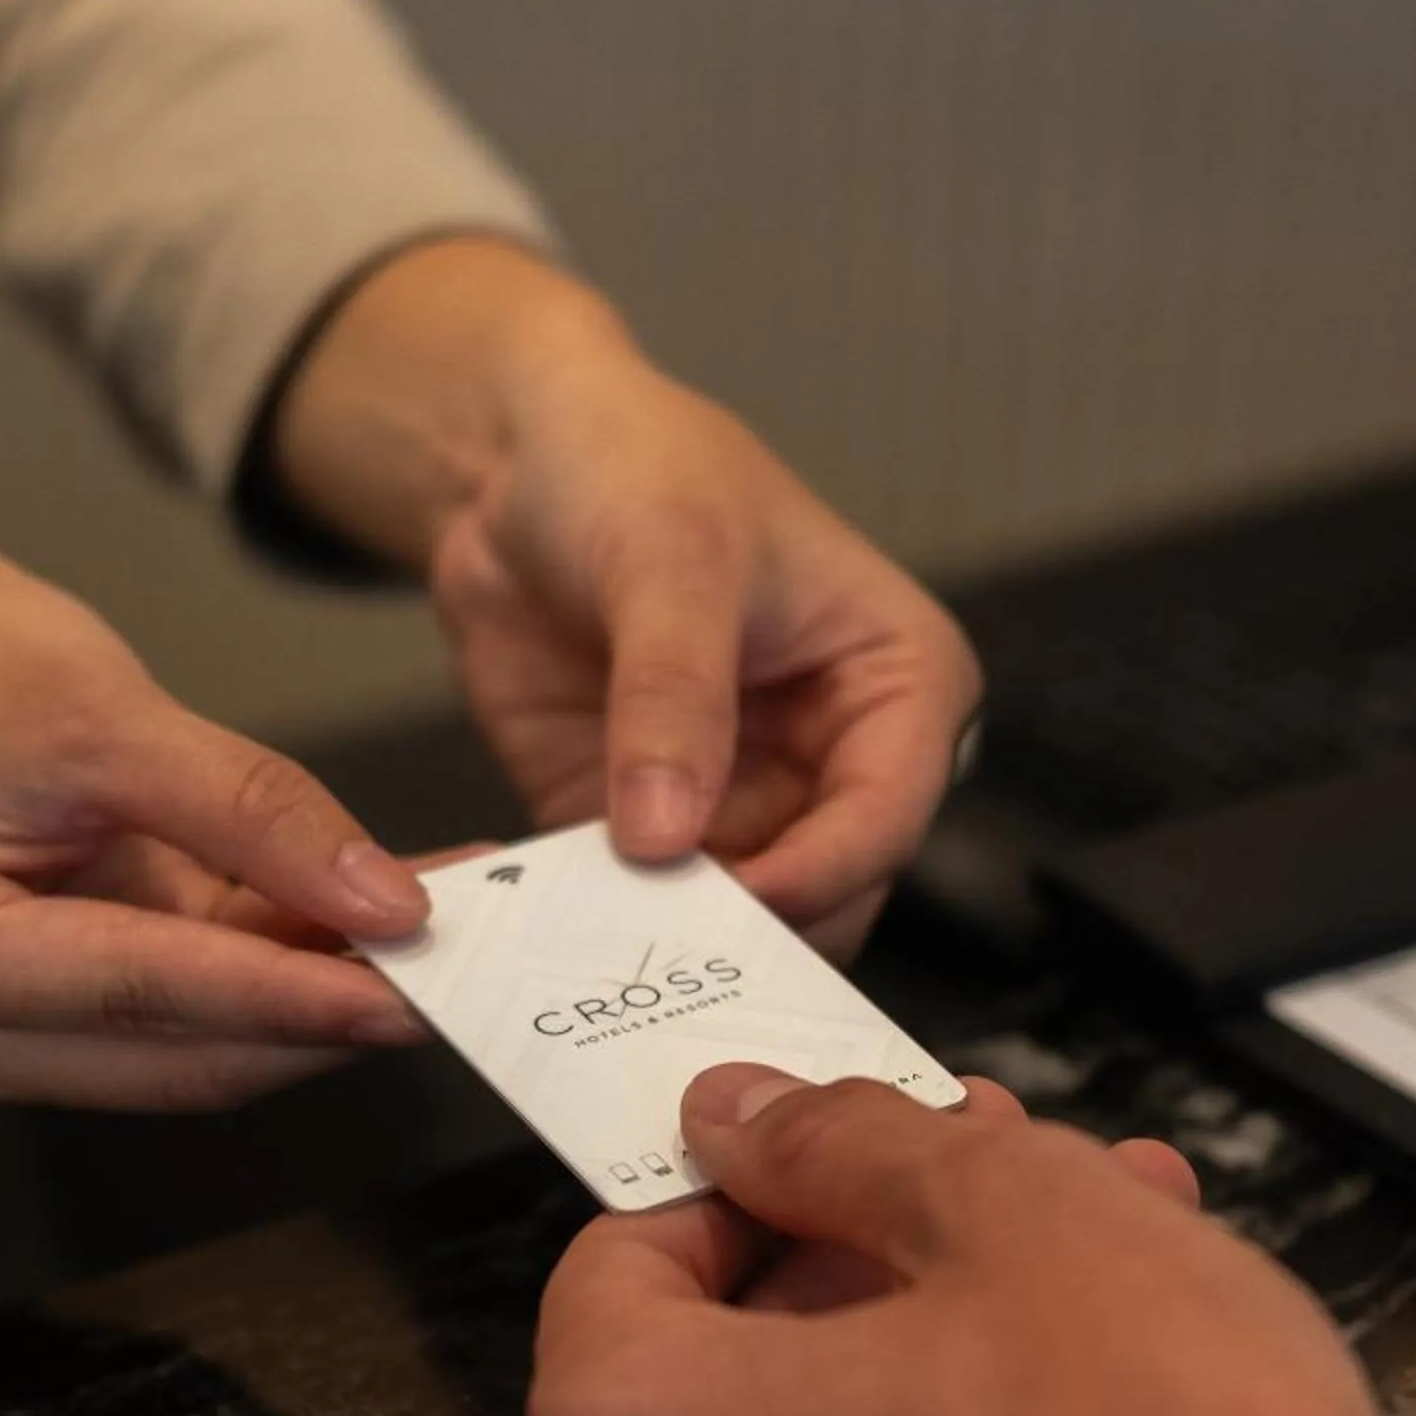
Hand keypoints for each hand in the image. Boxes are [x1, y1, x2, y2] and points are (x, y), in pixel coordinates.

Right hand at [0, 494, 431, 1107]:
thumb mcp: (109, 711)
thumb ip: (253, 813)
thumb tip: (386, 904)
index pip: (139, 990)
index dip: (287, 997)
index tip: (411, 991)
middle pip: (174, 1051)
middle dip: (321, 1011)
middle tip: (460, 968)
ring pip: (194, 1051)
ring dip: (314, 999)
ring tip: (436, 938)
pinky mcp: (42, 1028)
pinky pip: (185, 1018)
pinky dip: (278, 979)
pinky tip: (366, 934)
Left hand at [273, 242, 981, 954]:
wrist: (517, 466)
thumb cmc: (637, 465)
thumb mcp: (668, 558)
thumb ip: (672, 694)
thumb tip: (668, 831)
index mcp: (898, 683)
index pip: (889, 813)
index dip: (823, 870)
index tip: (741, 900)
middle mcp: (835, 763)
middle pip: (828, 896)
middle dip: (753, 929)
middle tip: (673, 950)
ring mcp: (743, 807)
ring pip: (737, 926)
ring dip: (674, 940)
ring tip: (608, 946)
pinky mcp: (650, 837)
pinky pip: (639, 913)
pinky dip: (601, 929)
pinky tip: (554, 929)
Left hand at [523, 1065, 1392, 1415]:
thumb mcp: (1004, 1208)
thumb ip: (836, 1143)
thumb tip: (741, 1118)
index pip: (619, 1267)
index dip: (749, 1183)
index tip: (850, 1145)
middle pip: (728, 1374)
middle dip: (879, 1252)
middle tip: (1010, 1173)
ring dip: (947, 1353)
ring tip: (1111, 1253)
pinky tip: (1104, 1406)